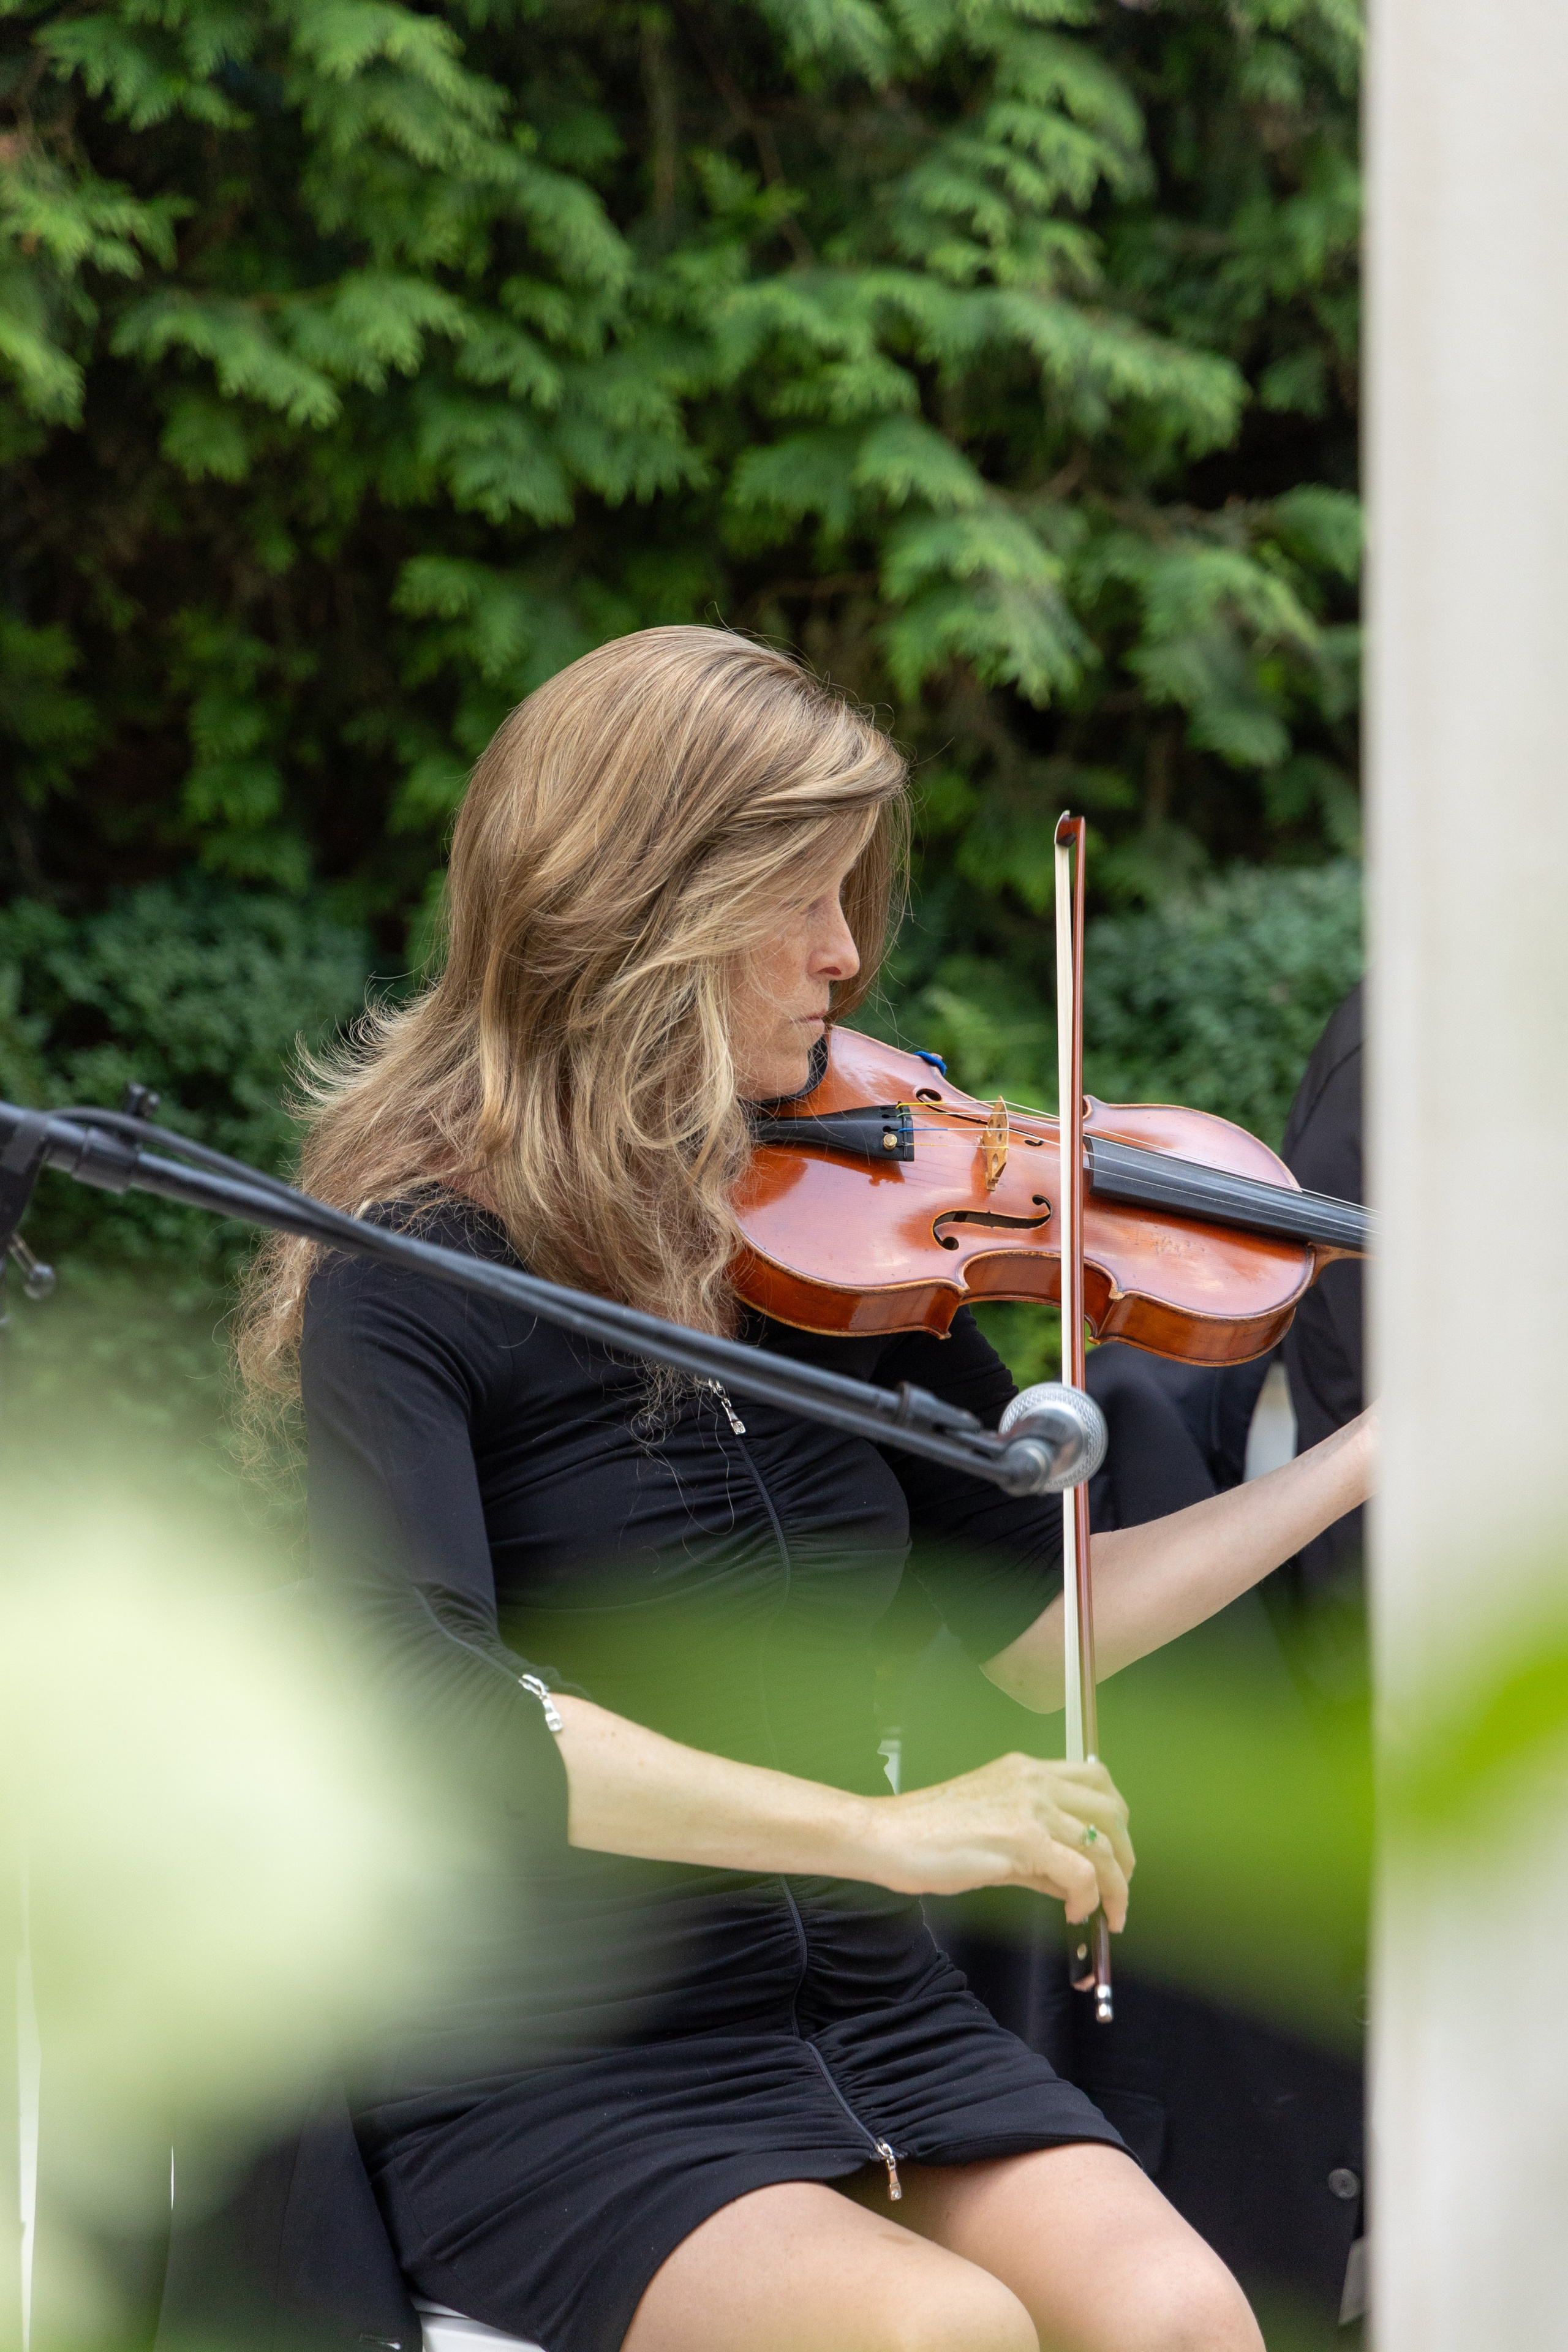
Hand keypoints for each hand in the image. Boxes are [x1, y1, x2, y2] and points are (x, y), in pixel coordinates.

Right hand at [858, 1754, 1133, 1928]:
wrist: (886, 1835)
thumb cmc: (928, 1835)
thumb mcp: (993, 1828)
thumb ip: (1037, 1848)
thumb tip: (1074, 1880)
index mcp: (1024, 1770)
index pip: (1096, 1781)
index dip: (1115, 1821)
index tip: (1114, 1855)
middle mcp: (1033, 1779)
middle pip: (1110, 1810)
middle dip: (1124, 1856)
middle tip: (1118, 1891)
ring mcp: (1029, 1806)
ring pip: (1102, 1844)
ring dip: (1114, 1885)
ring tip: (1106, 1913)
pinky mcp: (1022, 1838)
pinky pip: (1081, 1871)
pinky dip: (1088, 1898)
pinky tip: (1074, 1913)